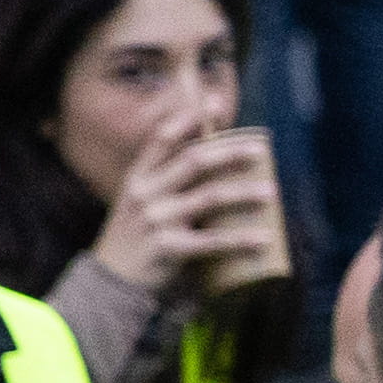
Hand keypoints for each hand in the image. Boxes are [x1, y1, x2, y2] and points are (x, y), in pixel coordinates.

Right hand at [84, 128, 279, 299]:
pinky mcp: (169, 248)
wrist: (110, 280)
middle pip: (194, 161)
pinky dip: (242, 240)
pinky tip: (265, 238)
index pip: (162, 139)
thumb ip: (169, 181)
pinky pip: (213, 241)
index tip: (215, 102)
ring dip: (244, 192)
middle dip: (230, 152)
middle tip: (261, 150)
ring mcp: (156, 220)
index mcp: (139, 177)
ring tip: (272, 191)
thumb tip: (214, 158)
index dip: (188, 119)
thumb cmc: (137, 237)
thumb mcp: (142, 202)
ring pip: (210, 197)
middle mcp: (146, 193)